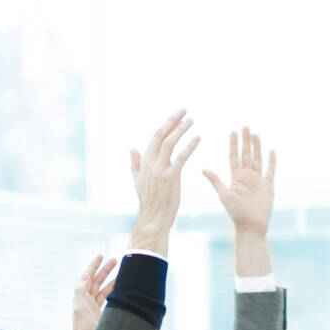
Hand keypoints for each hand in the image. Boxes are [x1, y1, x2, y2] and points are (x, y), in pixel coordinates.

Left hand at [72, 253, 117, 329]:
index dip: (94, 266)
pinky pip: (109, 299)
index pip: (87, 277)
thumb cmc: (83, 329)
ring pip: (105, 289)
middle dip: (105, 270)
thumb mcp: (79, 307)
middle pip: (97, 281)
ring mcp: (95, 307)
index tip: (101, 256)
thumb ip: (81, 290)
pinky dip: (115, 292)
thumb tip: (86, 275)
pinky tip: (122, 288)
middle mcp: (87, 300)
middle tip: (115, 260)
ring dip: (113, 280)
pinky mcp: (103, 314)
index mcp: (81, 297)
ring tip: (123, 272)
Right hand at [129, 109, 200, 253]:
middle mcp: (151, 163)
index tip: (176, 116)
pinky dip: (189, 146)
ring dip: (181, 130)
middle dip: (173, 121)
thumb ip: (135, 164)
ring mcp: (161, 170)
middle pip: (161, 136)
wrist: (153, 219)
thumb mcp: (138, 181)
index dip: (166, 125)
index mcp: (145, 162)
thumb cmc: (148, 202)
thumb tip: (132, 149)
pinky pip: (181, 158)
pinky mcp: (171, 178)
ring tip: (191, 121)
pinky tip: (197, 138)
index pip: (155, 138)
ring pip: (170, 143)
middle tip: (184, 111)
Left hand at [203, 127, 274, 233]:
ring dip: (257, 147)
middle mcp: (246, 176)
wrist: (251, 226)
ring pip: (257, 159)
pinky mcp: (268, 186)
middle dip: (246, 141)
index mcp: (236, 177)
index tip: (233, 131)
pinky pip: (270, 170)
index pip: (234, 156)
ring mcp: (258, 180)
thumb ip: (216, 181)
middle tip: (245, 126)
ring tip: (255, 134)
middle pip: (246, 154)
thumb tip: (203, 169)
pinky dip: (271, 161)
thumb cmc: (236, 213)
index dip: (234, 144)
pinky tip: (271, 150)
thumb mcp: (224, 195)